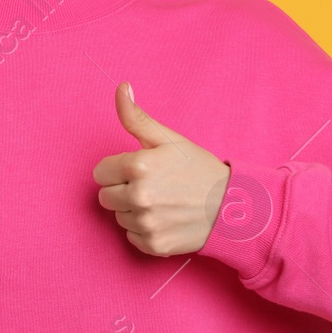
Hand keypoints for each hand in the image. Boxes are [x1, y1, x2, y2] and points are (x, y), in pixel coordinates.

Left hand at [93, 82, 231, 256]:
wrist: (231, 206)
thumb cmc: (199, 170)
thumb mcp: (169, 139)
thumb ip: (137, 117)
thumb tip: (121, 88)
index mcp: (138, 166)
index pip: (100, 173)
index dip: (118, 169)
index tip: (139, 170)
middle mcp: (139, 196)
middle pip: (105, 197)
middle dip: (122, 190)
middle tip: (150, 186)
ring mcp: (146, 223)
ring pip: (119, 217)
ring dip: (133, 211)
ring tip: (161, 202)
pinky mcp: (153, 244)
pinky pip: (131, 237)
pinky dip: (144, 230)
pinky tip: (165, 219)